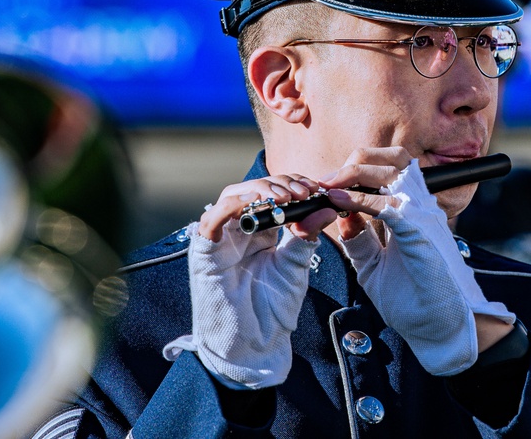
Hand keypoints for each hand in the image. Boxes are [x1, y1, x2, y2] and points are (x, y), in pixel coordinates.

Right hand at [163, 174, 333, 389]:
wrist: (255, 346)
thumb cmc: (273, 309)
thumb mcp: (295, 267)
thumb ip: (305, 236)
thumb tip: (326, 207)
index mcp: (262, 231)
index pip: (273, 193)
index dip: (294, 185)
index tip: (317, 189)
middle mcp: (239, 230)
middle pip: (253, 189)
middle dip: (279, 184)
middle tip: (304, 192)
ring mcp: (221, 239)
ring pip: (232, 197)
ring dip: (257, 191)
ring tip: (283, 197)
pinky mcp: (204, 253)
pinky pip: (210, 221)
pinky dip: (230, 208)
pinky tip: (253, 204)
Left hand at [325, 151, 514, 375]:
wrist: (435, 328)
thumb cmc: (411, 298)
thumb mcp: (372, 264)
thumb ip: (358, 239)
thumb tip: (340, 214)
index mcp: (412, 211)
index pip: (388, 169)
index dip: (356, 169)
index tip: (328, 185)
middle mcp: (420, 207)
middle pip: (391, 160)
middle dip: (355, 164)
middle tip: (326, 182)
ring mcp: (423, 216)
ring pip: (390, 174)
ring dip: (355, 175)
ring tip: (329, 186)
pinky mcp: (420, 232)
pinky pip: (388, 205)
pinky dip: (361, 200)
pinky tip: (340, 203)